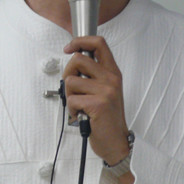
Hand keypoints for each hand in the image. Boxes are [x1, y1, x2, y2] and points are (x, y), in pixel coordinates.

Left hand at [63, 36, 131, 167]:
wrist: (116, 142)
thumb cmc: (107, 117)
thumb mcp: (105, 90)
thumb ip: (93, 74)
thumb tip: (73, 61)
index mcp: (113, 72)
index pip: (99, 43)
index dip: (80, 41)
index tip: (69, 48)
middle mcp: (111, 78)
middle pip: (78, 59)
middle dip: (67, 73)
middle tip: (73, 89)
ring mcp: (106, 91)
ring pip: (71, 81)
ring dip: (69, 96)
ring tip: (80, 106)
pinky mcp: (98, 104)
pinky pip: (71, 99)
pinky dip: (71, 109)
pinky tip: (81, 115)